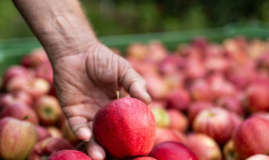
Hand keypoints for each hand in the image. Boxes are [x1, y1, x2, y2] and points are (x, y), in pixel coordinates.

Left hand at [52, 42, 150, 159]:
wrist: (77, 51)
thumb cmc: (103, 59)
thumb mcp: (124, 70)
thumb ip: (135, 84)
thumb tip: (148, 101)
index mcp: (117, 107)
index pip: (126, 125)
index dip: (131, 136)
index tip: (139, 147)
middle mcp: (102, 114)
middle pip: (108, 135)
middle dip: (111, 148)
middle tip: (118, 158)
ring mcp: (87, 114)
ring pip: (92, 135)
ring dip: (94, 147)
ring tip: (99, 155)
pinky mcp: (71, 112)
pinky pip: (76, 125)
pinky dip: (80, 131)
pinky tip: (86, 135)